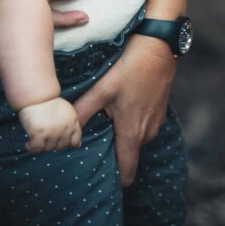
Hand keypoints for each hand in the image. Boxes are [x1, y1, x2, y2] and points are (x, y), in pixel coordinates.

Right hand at [19, 97, 82, 152]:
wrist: (36, 95)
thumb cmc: (49, 103)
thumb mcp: (67, 113)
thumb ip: (73, 127)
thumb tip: (78, 146)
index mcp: (73, 122)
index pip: (75, 141)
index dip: (66, 143)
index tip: (57, 138)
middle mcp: (65, 128)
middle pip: (60, 147)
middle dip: (52, 144)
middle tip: (44, 136)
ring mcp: (52, 131)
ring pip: (47, 149)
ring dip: (41, 145)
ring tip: (36, 136)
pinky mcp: (39, 133)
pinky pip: (36, 149)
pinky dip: (31, 148)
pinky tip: (28, 143)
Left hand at [73, 34, 176, 185]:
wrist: (158, 47)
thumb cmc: (129, 68)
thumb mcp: (102, 89)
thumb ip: (82, 112)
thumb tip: (63, 130)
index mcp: (132, 133)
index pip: (127, 173)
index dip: (114, 178)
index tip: (98, 175)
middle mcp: (147, 133)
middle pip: (128, 155)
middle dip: (113, 152)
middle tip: (95, 139)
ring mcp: (156, 123)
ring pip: (136, 140)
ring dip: (124, 136)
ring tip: (107, 121)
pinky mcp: (160, 112)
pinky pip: (144, 128)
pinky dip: (133, 124)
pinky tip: (122, 107)